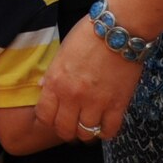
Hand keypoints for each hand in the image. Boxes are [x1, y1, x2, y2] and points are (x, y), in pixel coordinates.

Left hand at [35, 15, 143, 143]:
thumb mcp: (62, 51)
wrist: (120, 28)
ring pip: (85, 134)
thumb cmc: (89, 34)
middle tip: (72, 123)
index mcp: (56, 82)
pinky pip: (109, 131)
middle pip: (64, 130)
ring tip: (89, 122)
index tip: (55, 117)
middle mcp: (72, 96)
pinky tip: (105, 123)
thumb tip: (43, 87)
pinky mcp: (117, 104)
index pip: (44, 116)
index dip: (49, 120)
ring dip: (86, 131)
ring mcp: (95, 102)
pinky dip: (106, 131)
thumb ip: (52, 73)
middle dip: (66, 130)